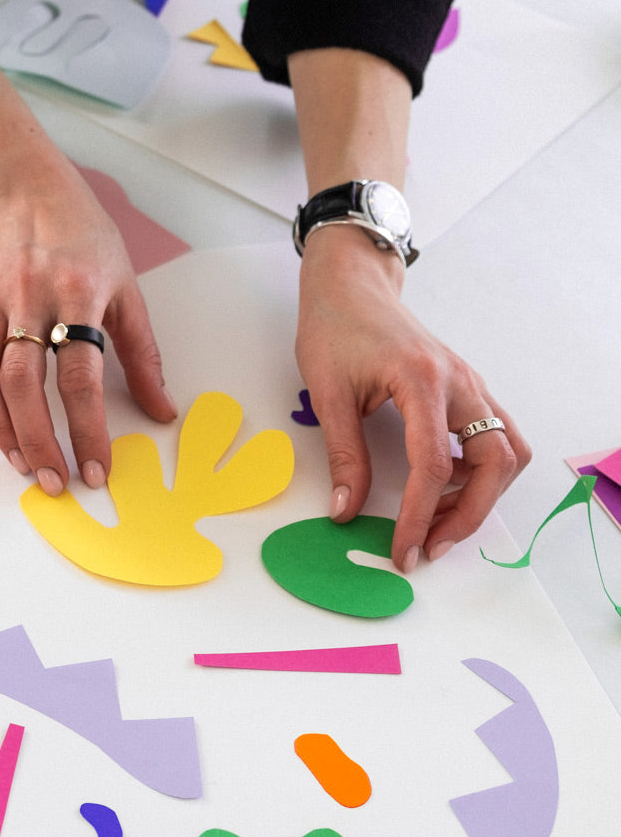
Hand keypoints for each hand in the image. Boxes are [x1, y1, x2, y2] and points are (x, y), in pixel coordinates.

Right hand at [0, 152, 175, 494]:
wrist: (30, 193)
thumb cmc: (86, 240)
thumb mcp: (128, 289)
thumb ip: (143, 355)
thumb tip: (161, 411)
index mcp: (79, 293)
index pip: (80, 376)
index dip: (87, 429)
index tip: (96, 469)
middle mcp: (29, 298)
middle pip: (24, 383)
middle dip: (39, 441)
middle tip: (54, 482)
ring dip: (2, 430)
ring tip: (25, 464)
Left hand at [296, 225, 529, 570]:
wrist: (352, 287)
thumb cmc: (336, 328)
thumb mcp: (328, 394)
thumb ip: (343, 455)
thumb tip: (346, 510)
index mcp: (423, 380)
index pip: (433, 465)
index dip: (418, 516)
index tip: (402, 550)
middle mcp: (459, 383)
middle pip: (495, 461)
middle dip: (468, 514)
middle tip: (430, 546)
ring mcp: (470, 385)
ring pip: (507, 451)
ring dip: (483, 494)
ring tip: (439, 520)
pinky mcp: (467, 390)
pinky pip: (497, 437)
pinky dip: (481, 470)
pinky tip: (444, 486)